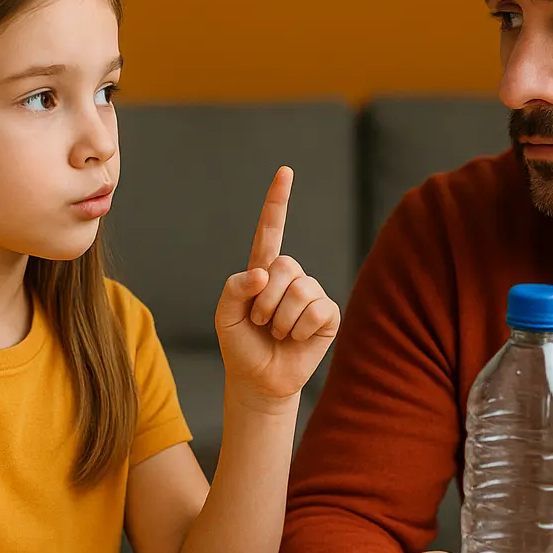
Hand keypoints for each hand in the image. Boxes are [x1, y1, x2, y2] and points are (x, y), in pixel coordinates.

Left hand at [215, 166, 340, 406]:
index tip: (285, 172)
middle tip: (260, 323)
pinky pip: (318, 310)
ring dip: (282, 319)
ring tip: (277, 333)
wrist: (260, 380)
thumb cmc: (240, 346)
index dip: (278, 201)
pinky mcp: (328, 315)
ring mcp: (312, 293)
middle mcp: (290, 276)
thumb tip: (264, 273)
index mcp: (262, 270)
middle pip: (285, 265)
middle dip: (266, 300)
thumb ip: (234, 289)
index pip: (270, 229)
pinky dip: (301, 329)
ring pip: (301, 290)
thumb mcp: (224, 316)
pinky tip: (297, 339)